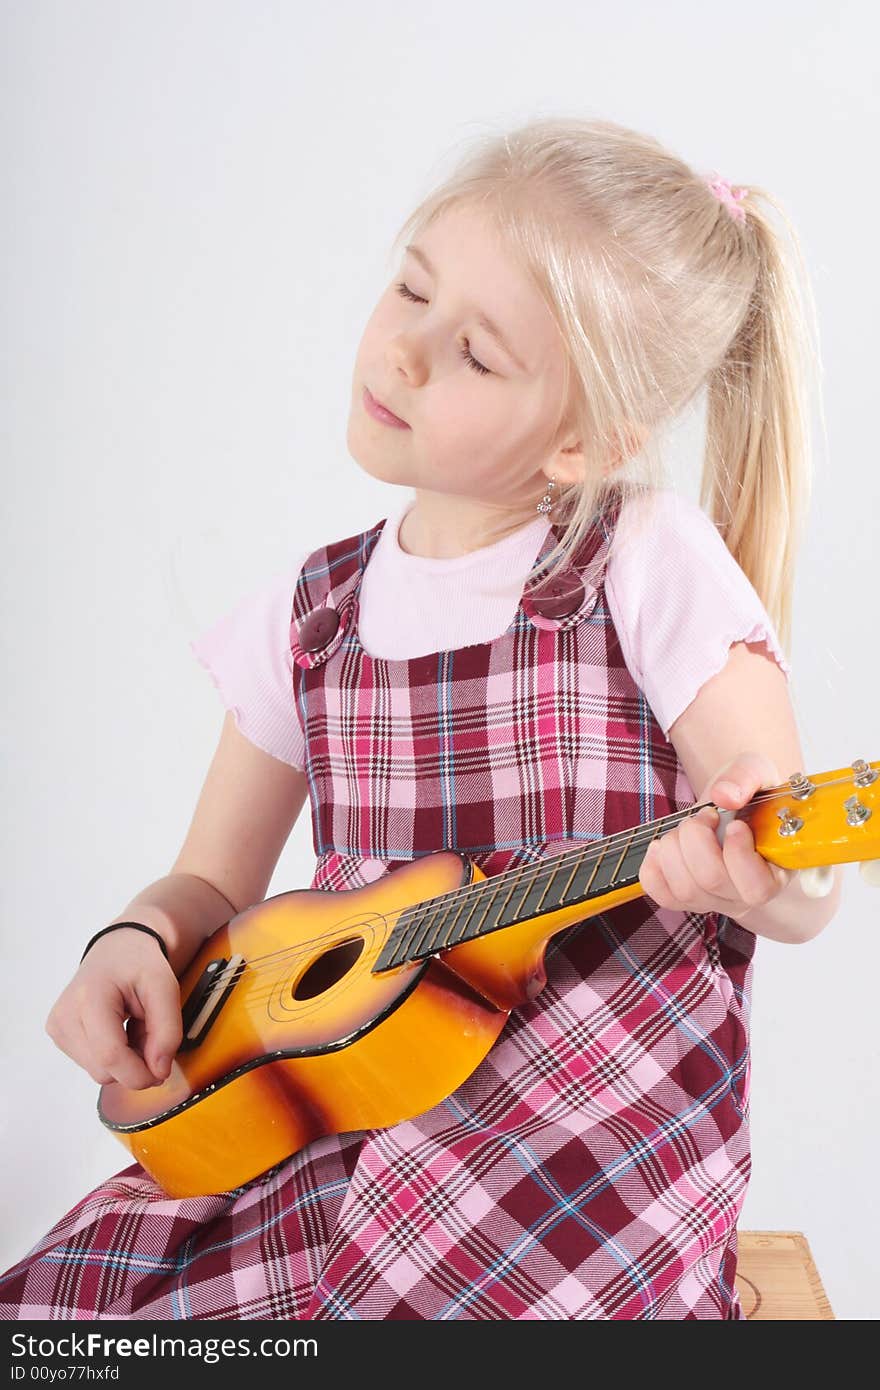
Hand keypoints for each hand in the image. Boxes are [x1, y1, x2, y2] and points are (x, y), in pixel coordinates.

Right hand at [46, 928, 181, 1089]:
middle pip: (104, 1071)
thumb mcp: (166, 987)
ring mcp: (58, 1028)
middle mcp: (65, 1015)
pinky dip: (113, 1057)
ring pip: (98, 1073)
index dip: (140, 1072)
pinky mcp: (59, 1036)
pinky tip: (119, 1032)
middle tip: (149, 1033)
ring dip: (125, 1060)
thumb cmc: (139, 965)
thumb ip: (167, 1030)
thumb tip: (158, 1071)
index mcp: (89, 997)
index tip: (162, 1069)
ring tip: (133, 1028)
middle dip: (135, 1064)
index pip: (110, 1055)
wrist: (116, 950)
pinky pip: (92, 1066)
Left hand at [638, 751, 793, 919]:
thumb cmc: (748, 793)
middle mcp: (744, 894)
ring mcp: (713, 900)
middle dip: (697, 837)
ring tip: (685, 827)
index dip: (738, 853)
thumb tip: (724, 796)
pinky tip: (663, 846)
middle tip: (704, 816)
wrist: (728, 803)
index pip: (757, 888)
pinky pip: (661, 893)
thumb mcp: (756, 772)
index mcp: (775, 871)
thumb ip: (746, 778)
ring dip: (675, 848)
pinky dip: (653, 867)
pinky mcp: (683, 898)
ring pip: (685, 889)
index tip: (733, 823)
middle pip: (712, 881)